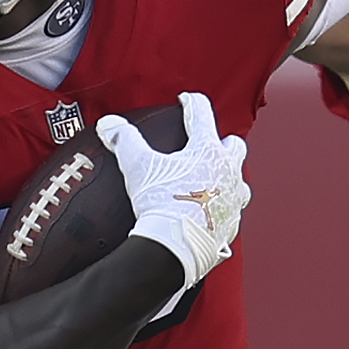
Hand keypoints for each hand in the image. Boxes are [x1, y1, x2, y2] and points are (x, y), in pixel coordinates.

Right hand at [99, 91, 247, 305]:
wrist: (176, 247)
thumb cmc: (161, 202)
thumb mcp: (138, 166)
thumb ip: (124, 140)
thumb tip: (108, 124)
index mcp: (208, 150)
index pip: (202, 114)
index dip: (191, 103)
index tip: (186, 101)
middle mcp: (229, 171)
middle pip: (234, 145)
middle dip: (222, 141)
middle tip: (207, 144)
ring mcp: (234, 199)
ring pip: (240, 179)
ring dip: (228, 176)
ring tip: (211, 180)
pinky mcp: (232, 224)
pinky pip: (232, 210)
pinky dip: (221, 206)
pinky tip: (208, 211)